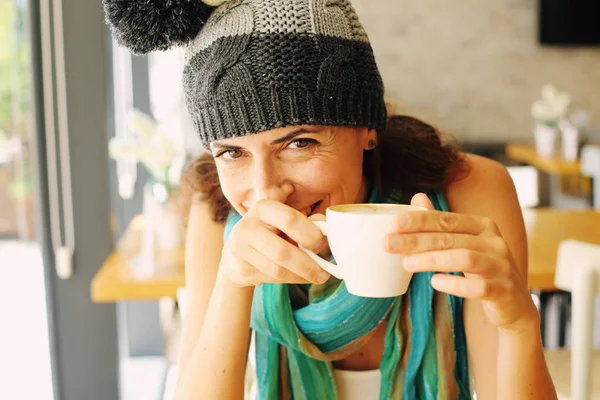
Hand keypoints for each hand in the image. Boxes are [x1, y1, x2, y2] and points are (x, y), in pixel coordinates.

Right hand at [219, 199, 330, 287]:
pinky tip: (297, 277)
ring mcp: (241, 248)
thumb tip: (327, 232)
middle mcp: (248, 225)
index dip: (310, 234)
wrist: (238, 254)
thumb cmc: (272, 234)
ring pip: (278, 270)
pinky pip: (272, 279)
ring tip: (315, 276)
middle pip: (283, 252)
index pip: (290, 219)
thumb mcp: (286, 223)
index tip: (320, 244)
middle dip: (308, 266)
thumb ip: (308, 223)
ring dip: (301, 276)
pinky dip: (290, 280)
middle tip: (324, 274)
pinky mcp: (241, 268)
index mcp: (264, 208)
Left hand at [384, 193, 537, 333]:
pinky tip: (435, 283)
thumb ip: (441, 223)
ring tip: (406, 264)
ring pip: (464, 258)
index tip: (393, 223)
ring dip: (432, 260)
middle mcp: (494, 242)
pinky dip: (455, 284)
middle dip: (417, 240)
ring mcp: (501, 266)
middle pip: (451, 238)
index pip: (446, 219)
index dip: (419, 220)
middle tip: (388, 244)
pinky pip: (478, 286)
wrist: (513, 306)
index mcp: (483, 226)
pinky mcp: (503, 290)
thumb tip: (417, 197)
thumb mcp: (463, 244)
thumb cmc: (481, 271)